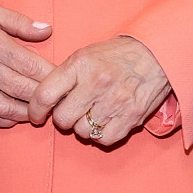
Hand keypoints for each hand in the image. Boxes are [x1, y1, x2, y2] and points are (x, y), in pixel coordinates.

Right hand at [0, 1, 52, 126]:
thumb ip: (20, 22)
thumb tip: (47, 31)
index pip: (31, 66)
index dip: (52, 75)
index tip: (66, 80)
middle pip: (24, 88)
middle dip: (46, 97)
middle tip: (62, 101)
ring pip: (9, 106)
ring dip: (29, 111)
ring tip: (42, 111)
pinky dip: (8, 118)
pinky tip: (19, 115)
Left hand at [33, 35, 170, 145]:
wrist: (157, 53)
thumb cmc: (116, 55)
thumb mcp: (85, 55)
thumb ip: (64, 75)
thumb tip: (45, 100)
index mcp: (80, 66)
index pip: (45, 95)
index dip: (35, 110)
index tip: (37, 114)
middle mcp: (96, 84)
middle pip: (63, 118)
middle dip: (61, 119)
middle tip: (69, 112)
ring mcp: (115, 102)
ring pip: (83, 131)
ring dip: (82, 127)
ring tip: (90, 115)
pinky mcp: (132, 116)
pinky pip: (105, 139)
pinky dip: (101, 135)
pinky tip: (103, 123)